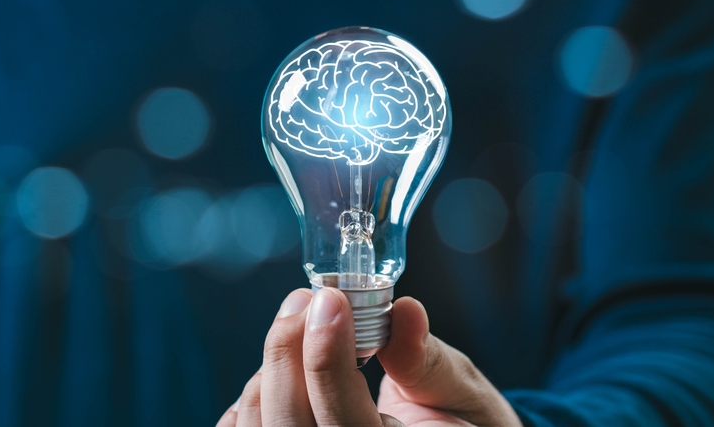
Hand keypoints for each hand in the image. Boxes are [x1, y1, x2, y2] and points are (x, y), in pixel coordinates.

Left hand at [217, 287, 522, 426]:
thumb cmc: (463, 425)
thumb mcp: (463, 393)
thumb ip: (426, 361)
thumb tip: (404, 312)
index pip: (345, 425)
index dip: (327, 360)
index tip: (330, 299)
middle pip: (288, 424)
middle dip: (287, 352)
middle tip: (305, 298)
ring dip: (269, 371)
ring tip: (299, 332)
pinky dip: (249, 400)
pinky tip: (275, 374)